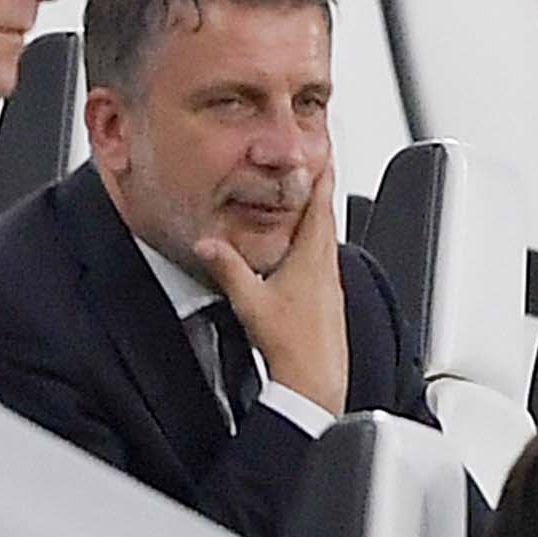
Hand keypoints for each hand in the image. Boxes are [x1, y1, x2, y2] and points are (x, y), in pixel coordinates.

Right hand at [189, 166, 350, 416]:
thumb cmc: (291, 346)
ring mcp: (330, 285)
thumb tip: (207, 243)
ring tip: (307, 201)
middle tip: (316, 166)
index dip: (321, 176)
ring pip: (327, 238)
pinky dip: (316, 242)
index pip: (320, 205)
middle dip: (320, 189)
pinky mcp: (329, 301)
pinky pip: (324, 259)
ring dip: (319, 215)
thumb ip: (226, 268)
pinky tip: (302, 253)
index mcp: (312, 259)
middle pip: (327, 217)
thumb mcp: (250, 301)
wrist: (315, 384)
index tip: (322, 153)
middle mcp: (327, 268)